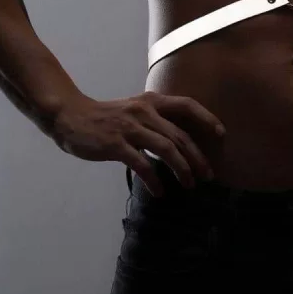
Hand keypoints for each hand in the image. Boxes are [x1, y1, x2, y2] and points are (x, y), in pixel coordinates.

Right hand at [50, 89, 225, 196]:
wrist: (70, 116)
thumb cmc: (105, 117)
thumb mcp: (134, 110)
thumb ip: (154, 120)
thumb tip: (178, 140)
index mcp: (151, 101)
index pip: (187, 105)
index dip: (207, 118)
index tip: (221, 134)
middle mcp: (144, 112)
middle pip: (180, 135)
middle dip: (198, 157)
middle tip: (208, 175)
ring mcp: (130, 128)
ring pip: (166, 149)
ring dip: (182, 169)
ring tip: (189, 184)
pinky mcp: (116, 144)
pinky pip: (142, 164)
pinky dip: (154, 180)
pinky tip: (159, 192)